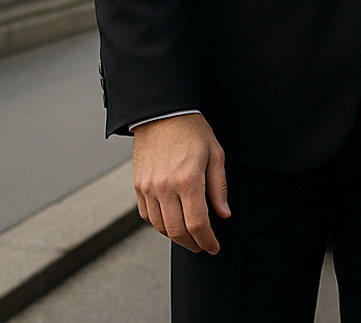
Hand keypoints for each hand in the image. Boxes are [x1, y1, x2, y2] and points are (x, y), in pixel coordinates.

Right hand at [132, 113, 230, 253]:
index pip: (197, 224)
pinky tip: (171, 223)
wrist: (161, 113)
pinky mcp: (138, 186)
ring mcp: (148, 188)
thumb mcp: (215, 154)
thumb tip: (223, 214)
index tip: (213, 247)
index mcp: (188, 180)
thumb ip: (219, 187)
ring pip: (160, 226)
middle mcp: (165, 187)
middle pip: (177, 231)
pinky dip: (159, 224)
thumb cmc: (192, 130)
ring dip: (175, 237)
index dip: (207, 240)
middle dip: (192, 244)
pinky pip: (147, 215)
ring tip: (189, 237)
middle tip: (203, 246)